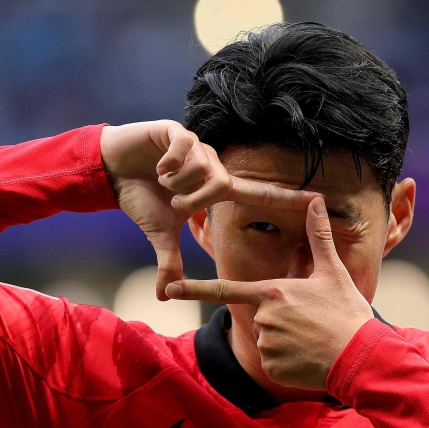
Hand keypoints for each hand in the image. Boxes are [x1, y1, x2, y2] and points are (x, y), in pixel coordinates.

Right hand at [101, 121, 319, 299]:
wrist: (111, 171)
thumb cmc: (141, 199)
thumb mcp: (159, 234)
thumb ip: (168, 261)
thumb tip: (163, 296)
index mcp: (216, 187)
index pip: (258, 194)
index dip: (286, 198)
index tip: (317, 199)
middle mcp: (213, 164)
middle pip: (222, 185)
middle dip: (193, 201)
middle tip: (173, 203)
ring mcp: (197, 146)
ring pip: (202, 169)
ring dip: (177, 182)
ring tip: (162, 180)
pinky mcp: (177, 132)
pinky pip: (184, 149)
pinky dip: (168, 164)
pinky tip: (157, 165)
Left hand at [165, 197, 374, 389]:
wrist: (360, 356)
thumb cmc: (346, 312)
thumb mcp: (333, 272)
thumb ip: (317, 236)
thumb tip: (315, 200)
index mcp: (272, 292)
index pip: (224, 289)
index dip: (195, 288)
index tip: (171, 288)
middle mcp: (263, 318)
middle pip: (259, 316)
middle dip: (280, 319)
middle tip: (310, 323)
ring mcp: (265, 345)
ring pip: (266, 340)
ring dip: (285, 341)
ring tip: (312, 339)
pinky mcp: (271, 368)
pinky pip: (272, 362)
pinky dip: (287, 361)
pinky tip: (308, 357)